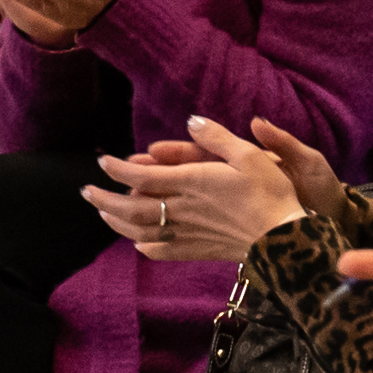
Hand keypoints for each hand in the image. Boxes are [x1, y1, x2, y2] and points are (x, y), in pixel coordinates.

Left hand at [84, 113, 309, 261]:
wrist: (286, 239)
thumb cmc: (272, 193)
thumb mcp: (250, 155)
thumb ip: (217, 137)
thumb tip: (191, 121)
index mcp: (193, 183)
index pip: (142, 177)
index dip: (117, 170)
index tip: (102, 162)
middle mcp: (184, 209)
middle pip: (132, 208)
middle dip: (104, 199)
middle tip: (86, 191)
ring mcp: (190, 232)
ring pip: (141, 231)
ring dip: (117, 222)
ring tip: (104, 213)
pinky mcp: (200, 250)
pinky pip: (164, 251)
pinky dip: (145, 247)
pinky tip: (139, 243)